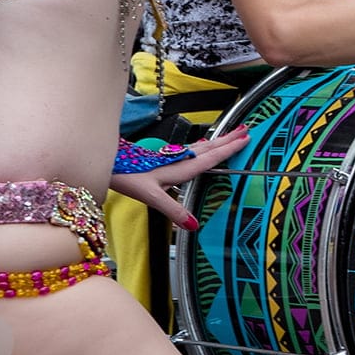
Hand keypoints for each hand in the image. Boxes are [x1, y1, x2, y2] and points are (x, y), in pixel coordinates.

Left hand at [108, 127, 250, 229]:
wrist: (107, 162)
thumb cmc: (127, 176)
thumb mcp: (151, 197)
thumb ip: (173, 210)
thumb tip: (194, 226)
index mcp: (179, 168)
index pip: (209, 157)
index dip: (228, 149)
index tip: (245, 139)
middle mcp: (177, 159)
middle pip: (208, 148)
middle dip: (228, 139)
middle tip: (247, 129)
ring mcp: (170, 157)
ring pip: (200, 147)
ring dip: (218, 141)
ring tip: (232, 134)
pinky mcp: (162, 157)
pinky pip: (190, 149)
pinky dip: (203, 146)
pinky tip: (201, 146)